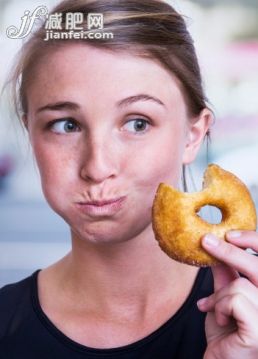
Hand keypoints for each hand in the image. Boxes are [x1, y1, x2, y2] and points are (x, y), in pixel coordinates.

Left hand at [197, 230, 257, 358]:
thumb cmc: (226, 332)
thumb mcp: (225, 296)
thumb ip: (226, 274)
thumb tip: (217, 245)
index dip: (254, 240)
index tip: (230, 234)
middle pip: (257, 266)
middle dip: (229, 250)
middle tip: (205, 240)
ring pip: (240, 285)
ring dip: (219, 296)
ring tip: (212, 308)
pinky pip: (235, 300)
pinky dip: (219, 307)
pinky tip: (219, 320)